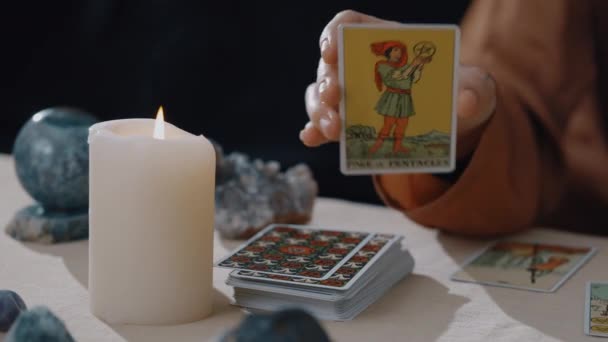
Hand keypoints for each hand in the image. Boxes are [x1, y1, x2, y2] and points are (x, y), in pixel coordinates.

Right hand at [302, 10, 496, 155]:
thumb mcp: (473, 86)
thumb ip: (474, 89)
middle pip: (330, 65)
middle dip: (327, 82)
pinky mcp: (348, 121)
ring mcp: (350, 94)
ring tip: (333, 130)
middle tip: (335, 99)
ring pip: (320, 95)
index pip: (349, 26)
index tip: (332, 50)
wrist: (451, 120)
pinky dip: (314, 130)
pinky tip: (311, 139)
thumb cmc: (457, 90)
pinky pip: (323, 123)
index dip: (334, 33)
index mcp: (385, 42)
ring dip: (320, 111)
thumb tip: (465, 100)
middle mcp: (359, 65)